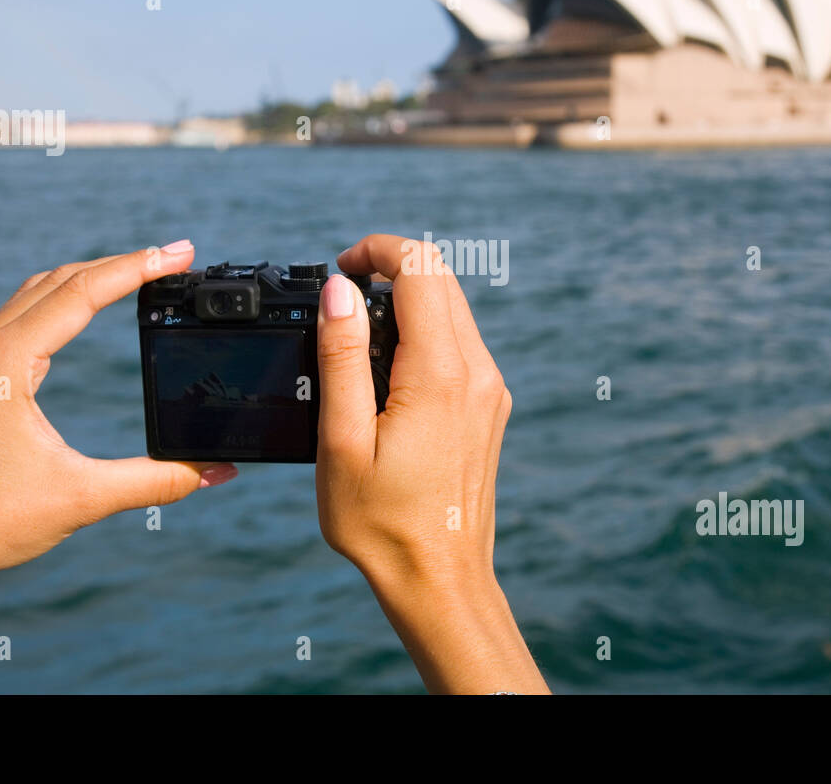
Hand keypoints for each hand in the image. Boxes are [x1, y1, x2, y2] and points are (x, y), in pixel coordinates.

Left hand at [0, 241, 235, 579]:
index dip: (138, 268)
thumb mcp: (84, 498)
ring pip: (38, 291)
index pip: (82, 292)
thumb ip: (158, 481)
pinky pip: (20, 313)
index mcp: (4, 363)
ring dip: (91, 277)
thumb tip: (219, 472)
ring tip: (141, 273)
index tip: (182, 253)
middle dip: (123, 264)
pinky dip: (62, 299)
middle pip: (62, 279)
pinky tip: (83, 308)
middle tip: (176, 257)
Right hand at [314, 234, 546, 692]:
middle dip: (391, 267)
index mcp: (440, 375)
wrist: (439, 579)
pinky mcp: (491, 405)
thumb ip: (342, 357)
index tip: (339, 269)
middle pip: (442, 278)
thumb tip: (340, 291)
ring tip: (358, 335)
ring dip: (409, 299)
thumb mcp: (342, 440)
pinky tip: (388, 371)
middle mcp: (478, 373)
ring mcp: (491, 389)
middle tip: (342, 297)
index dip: (376, 250)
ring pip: (455, 308)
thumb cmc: (382, 523)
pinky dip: (425, 332)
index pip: (420, 268)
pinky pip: (461, 343)